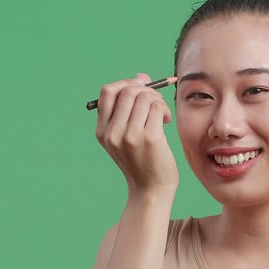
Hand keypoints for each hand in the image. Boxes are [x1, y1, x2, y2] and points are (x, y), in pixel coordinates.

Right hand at [93, 72, 178, 199]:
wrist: (151, 191)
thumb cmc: (143, 162)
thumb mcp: (127, 137)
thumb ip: (130, 109)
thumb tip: (141, 77)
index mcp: (102, 131)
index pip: (107, 92)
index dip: (125, 83)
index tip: (141, 87)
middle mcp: (112, 133)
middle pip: (127, 91)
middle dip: (145, 89)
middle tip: (156, 101)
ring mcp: (129, 136)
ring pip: (144, 96)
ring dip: (157, 100)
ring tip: (161, 114)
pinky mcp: (149, 139)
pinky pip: (157, 107)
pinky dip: (164, 108)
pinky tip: (166, 121)